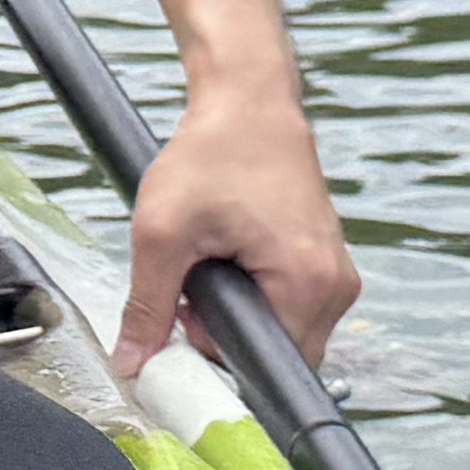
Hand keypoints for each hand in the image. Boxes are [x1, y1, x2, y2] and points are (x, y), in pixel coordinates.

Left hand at [118, 91, 353, 374]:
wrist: (248, 101)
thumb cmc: (213, 153)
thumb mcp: (162, 232)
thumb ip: (147, 306)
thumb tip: (133, 364)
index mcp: (308, 284)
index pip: (268, 368)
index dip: (219, 360)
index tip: (186, 330)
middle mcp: (336, 287)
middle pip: (276, 354)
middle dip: (225, 334)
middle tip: (191, 287)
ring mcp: (335, 275)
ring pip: (280, 332)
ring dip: (237, 313)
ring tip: (208, 263)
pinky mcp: (324, 263)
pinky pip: (288, 306)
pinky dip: (254, 294)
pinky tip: (229, 258)